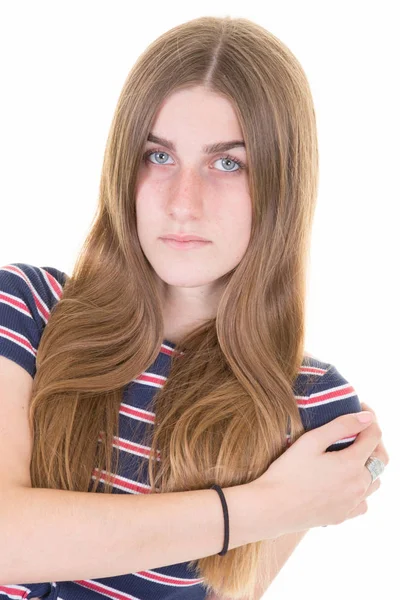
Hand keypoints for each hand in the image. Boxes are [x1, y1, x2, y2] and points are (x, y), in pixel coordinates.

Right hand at [247, 403, 388, 537]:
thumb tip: (367, 417)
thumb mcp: (311, 441)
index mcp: (352, 464)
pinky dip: (360, 488)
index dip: (369, 418)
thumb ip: (341, 426)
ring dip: (369, 465)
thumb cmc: (288, 471)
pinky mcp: (343, 516)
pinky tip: (345, 482)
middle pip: (380, 459)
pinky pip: (363, 501)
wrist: (273, 508)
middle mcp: (359, 486)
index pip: (374, 436)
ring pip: (374, 481)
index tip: (360, 408)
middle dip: (373, 441)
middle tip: (358, 430)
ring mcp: (352, 503)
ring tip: (351, 454)